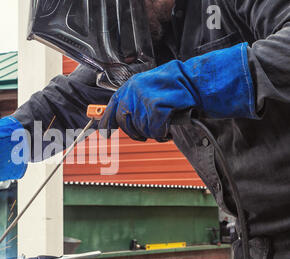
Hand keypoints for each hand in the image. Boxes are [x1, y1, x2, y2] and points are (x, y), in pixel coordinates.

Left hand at [99, 43, 257, 140]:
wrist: (196, 80)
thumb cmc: (177, 85)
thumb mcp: (150, 87)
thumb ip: (136, 99)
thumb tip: (125, 117)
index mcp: (130, 85)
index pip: (112, 108)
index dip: (107, 123)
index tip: (105, 134)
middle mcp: (133, 91)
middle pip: (125, 123)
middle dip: (135, 132)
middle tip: (146, 134)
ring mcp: (143, 98)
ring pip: (141, 128)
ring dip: (153, 132)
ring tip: (163, 127)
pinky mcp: (156, 107)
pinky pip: (155, 130)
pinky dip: (162, 133)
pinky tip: (167, 129)